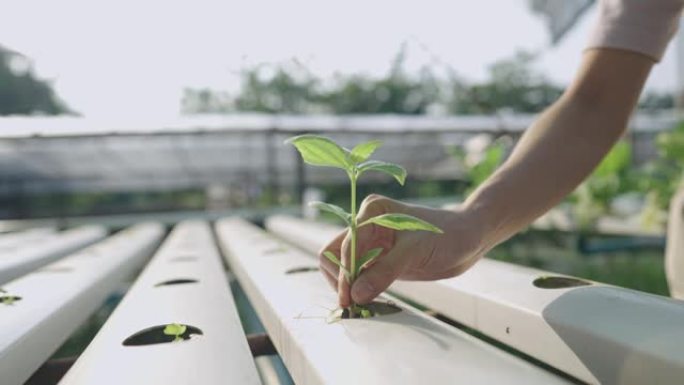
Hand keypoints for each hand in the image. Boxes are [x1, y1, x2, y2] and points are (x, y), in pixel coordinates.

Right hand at [319, 194, 486, 306]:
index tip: (350, 299)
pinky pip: (358, 275)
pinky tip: (368, 300)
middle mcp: (366, 225)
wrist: (469, 238)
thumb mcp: (416, 251)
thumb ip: (384, 272)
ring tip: (361, 304)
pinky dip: (358, 289)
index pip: (344, 246)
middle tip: (353, 304)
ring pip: (342, 266)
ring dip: (347, 286)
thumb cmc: (447, 234)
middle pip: (333, 254)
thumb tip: (356, 294)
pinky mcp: (379, 258)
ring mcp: (371, 242)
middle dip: (340, 279)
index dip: (344, 273)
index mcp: (372, 212)